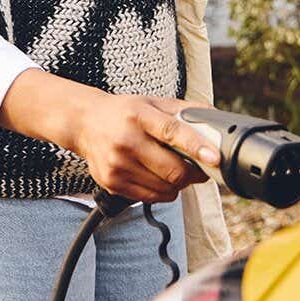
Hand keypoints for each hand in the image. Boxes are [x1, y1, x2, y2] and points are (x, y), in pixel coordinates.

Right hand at [1, 72, 217, 202]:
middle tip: (201, 168)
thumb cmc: (124, 113)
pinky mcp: (112, 183)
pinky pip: (151, 197)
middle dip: (194, 174)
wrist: (84, 123)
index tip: (215, 157)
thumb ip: (183, 111)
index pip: (171, 132)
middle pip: (172, 170)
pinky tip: (158, 176)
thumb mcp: (152, 102)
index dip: (196, 147)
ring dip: (179, 184)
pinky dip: (163, 191)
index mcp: (139, 116)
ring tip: (176, 169)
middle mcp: (126, 141)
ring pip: (165, 189)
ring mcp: (117, 165)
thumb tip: (214, 120)